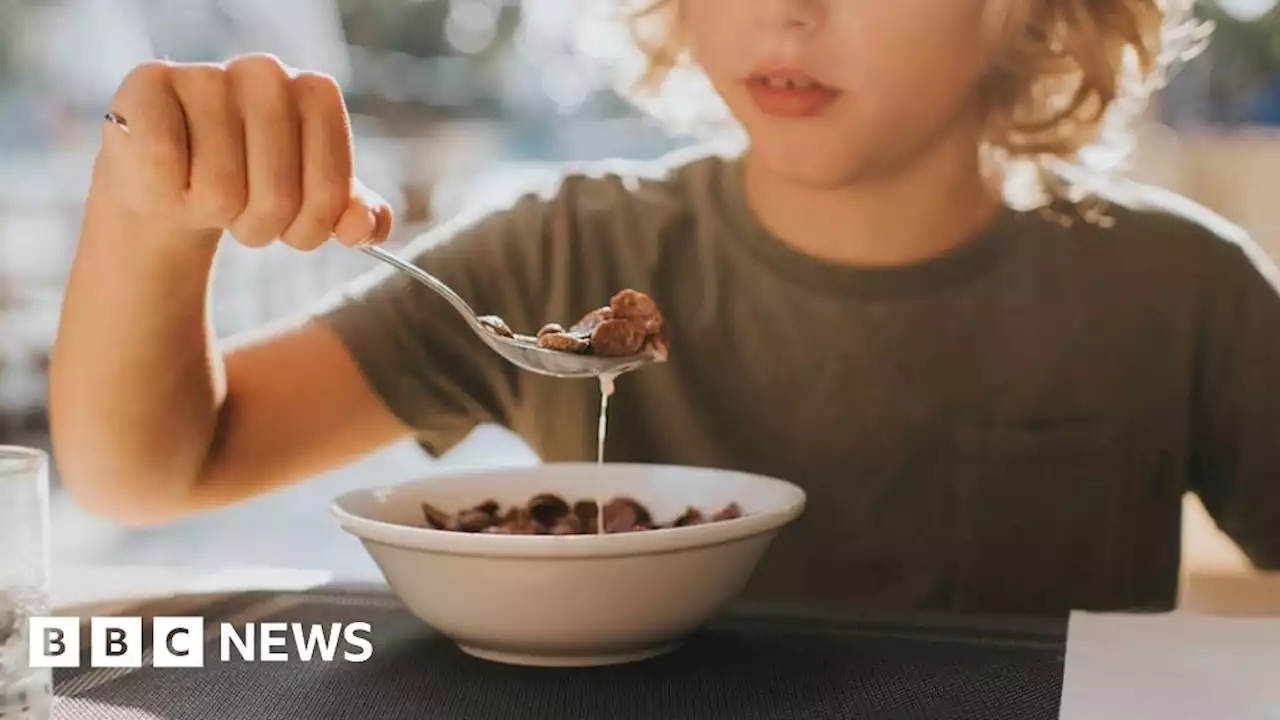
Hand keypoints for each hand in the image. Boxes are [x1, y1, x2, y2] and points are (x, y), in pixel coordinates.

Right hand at [95, 53, 391, 248]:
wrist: (174, 182)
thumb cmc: (252, 187)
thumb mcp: (314, 207)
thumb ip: (358, 219)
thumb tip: (362, 227)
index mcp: (316, 93)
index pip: (331, 193)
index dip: (310, 229)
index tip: (292, 227)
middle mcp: (266, 72)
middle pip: (276, 197)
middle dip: (259, 227)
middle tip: (240, 213)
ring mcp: (205, 74)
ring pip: (219, 191)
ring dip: (210, 214)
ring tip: (201, 192)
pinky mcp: (146, 87)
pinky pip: (165, 168)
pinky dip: (164, 194)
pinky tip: (166, 177)